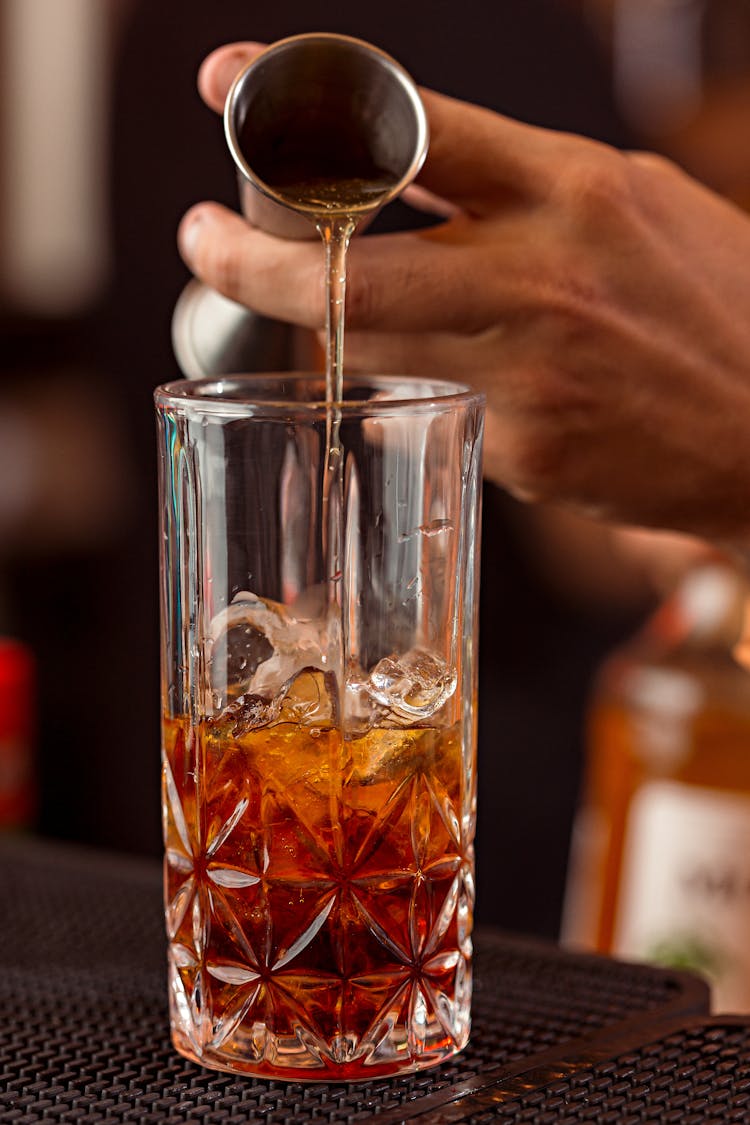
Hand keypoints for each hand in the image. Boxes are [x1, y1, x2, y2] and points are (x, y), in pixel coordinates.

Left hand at [178, 43, 749, 544]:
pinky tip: (515, 392)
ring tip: (357, 314)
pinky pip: (446, 414)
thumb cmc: (714, 306)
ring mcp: (528, 377)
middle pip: (354, 273)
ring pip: (380, 353)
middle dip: (257, 266)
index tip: (229, 87)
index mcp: (573, 191)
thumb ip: (519, 190)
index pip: (411, 127)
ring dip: (340, 333)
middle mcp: (541, 280)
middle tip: (204, 244)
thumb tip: (412, 174)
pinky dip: (450, 396)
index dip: (300, 98)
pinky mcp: (523, 453)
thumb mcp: (633, 206)